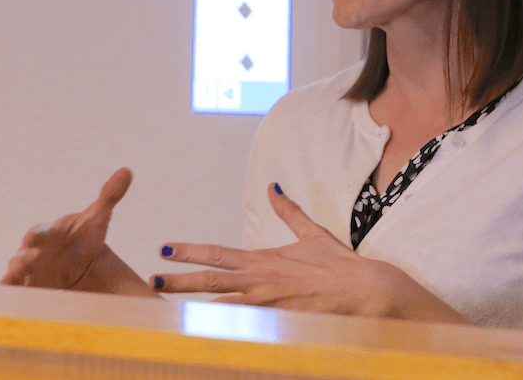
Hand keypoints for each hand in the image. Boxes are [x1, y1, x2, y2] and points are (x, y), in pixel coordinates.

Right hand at [1, 167, 157, 296]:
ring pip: (16, 275)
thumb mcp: (99, 217)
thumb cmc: (87, 236)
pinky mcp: (32, 290)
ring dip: (14, 278)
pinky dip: (15, 296)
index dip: (36, 236)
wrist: (85, 263)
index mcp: (49, 233)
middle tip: (28, 261)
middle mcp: (35, 252)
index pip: (40, 232)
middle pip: (22, 255)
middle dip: (22, 259)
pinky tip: (12, 301)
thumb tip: (127, 170)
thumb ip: (110, 195)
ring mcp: (31, 272)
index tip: (32, 238)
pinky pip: (19, 294)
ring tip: (14, 281)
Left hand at [151, 183, 467, 321]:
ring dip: (195, 310)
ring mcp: (268, 306)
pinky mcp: (280, 325)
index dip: (188, 251)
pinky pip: (247, 331)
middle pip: (211, 282)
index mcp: (263, 260)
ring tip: (168, 311)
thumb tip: (273, 187)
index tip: (164, 248)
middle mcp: (260, 283)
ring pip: (223, 309)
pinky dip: (226, 333)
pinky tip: (207, 335)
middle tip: (153, 281)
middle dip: (179, 282)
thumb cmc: (340, 264)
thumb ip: (288, 212)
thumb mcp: (311, 233)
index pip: (217, 254)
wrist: (369, 291)